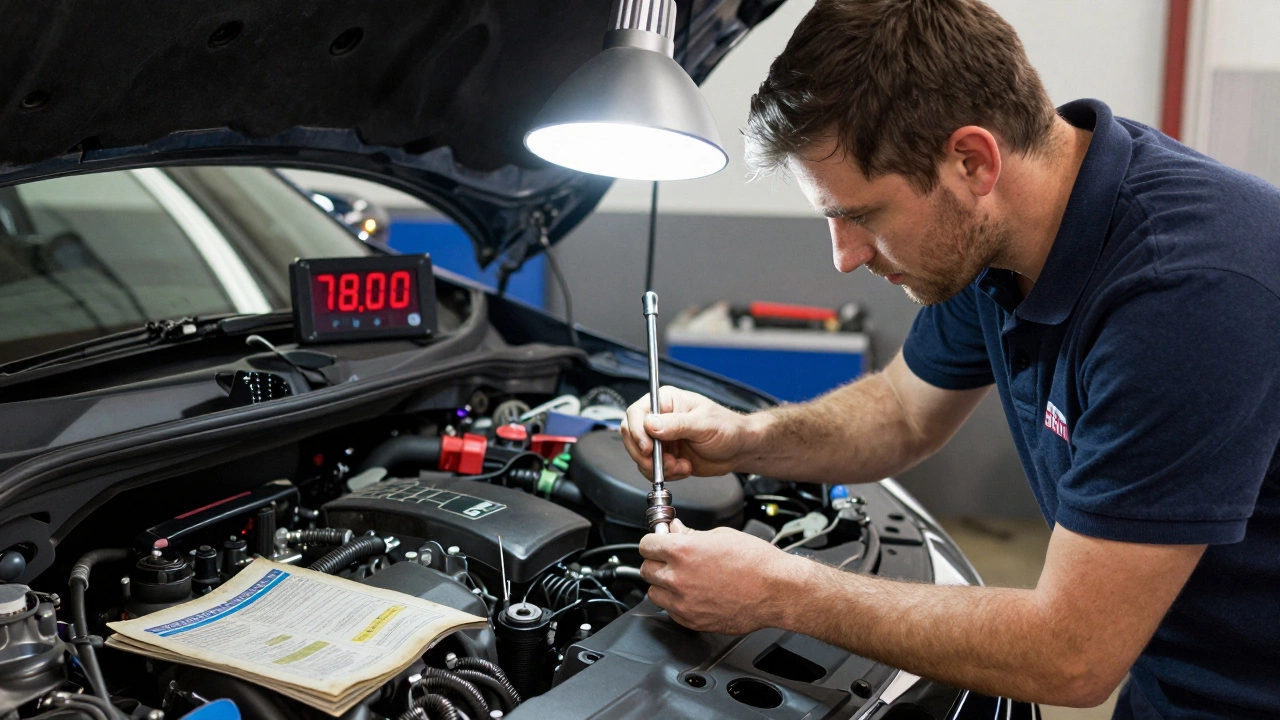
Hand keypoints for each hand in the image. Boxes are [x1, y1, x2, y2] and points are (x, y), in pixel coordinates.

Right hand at [620, 386, 753, 479]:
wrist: (739, 449)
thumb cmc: (728, 428)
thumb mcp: (704, 424)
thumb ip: (677, 424)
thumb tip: (651, 424)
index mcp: (667, 401)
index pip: (637, 413)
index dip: (637, 431)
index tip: (648, 448)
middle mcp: (660, 418)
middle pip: (632, 435)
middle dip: (646, 454)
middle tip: (665, 462)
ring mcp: (661, 438)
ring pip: (640, 455)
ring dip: (658, 467)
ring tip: (680, 466)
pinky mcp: (665, 456)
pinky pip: (651, 468)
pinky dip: (665, 473)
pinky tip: (683, 468)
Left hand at [638, 519, 803, 634]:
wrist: (776, 590)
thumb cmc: (756, 562)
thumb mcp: (721, 536)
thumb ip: (691, 535)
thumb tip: (676, 532)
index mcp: (682, 551)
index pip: (646, 545)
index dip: (654, 542)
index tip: (659, 543)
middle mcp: (678, 578)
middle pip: (646, 570)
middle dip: (657, 562)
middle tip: (671, 560)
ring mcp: (683, 603)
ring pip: (654, 593)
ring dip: (663, 585)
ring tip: (683, 579)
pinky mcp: (692, 621)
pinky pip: (670, 611)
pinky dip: (677, 603)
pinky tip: (694, 595)